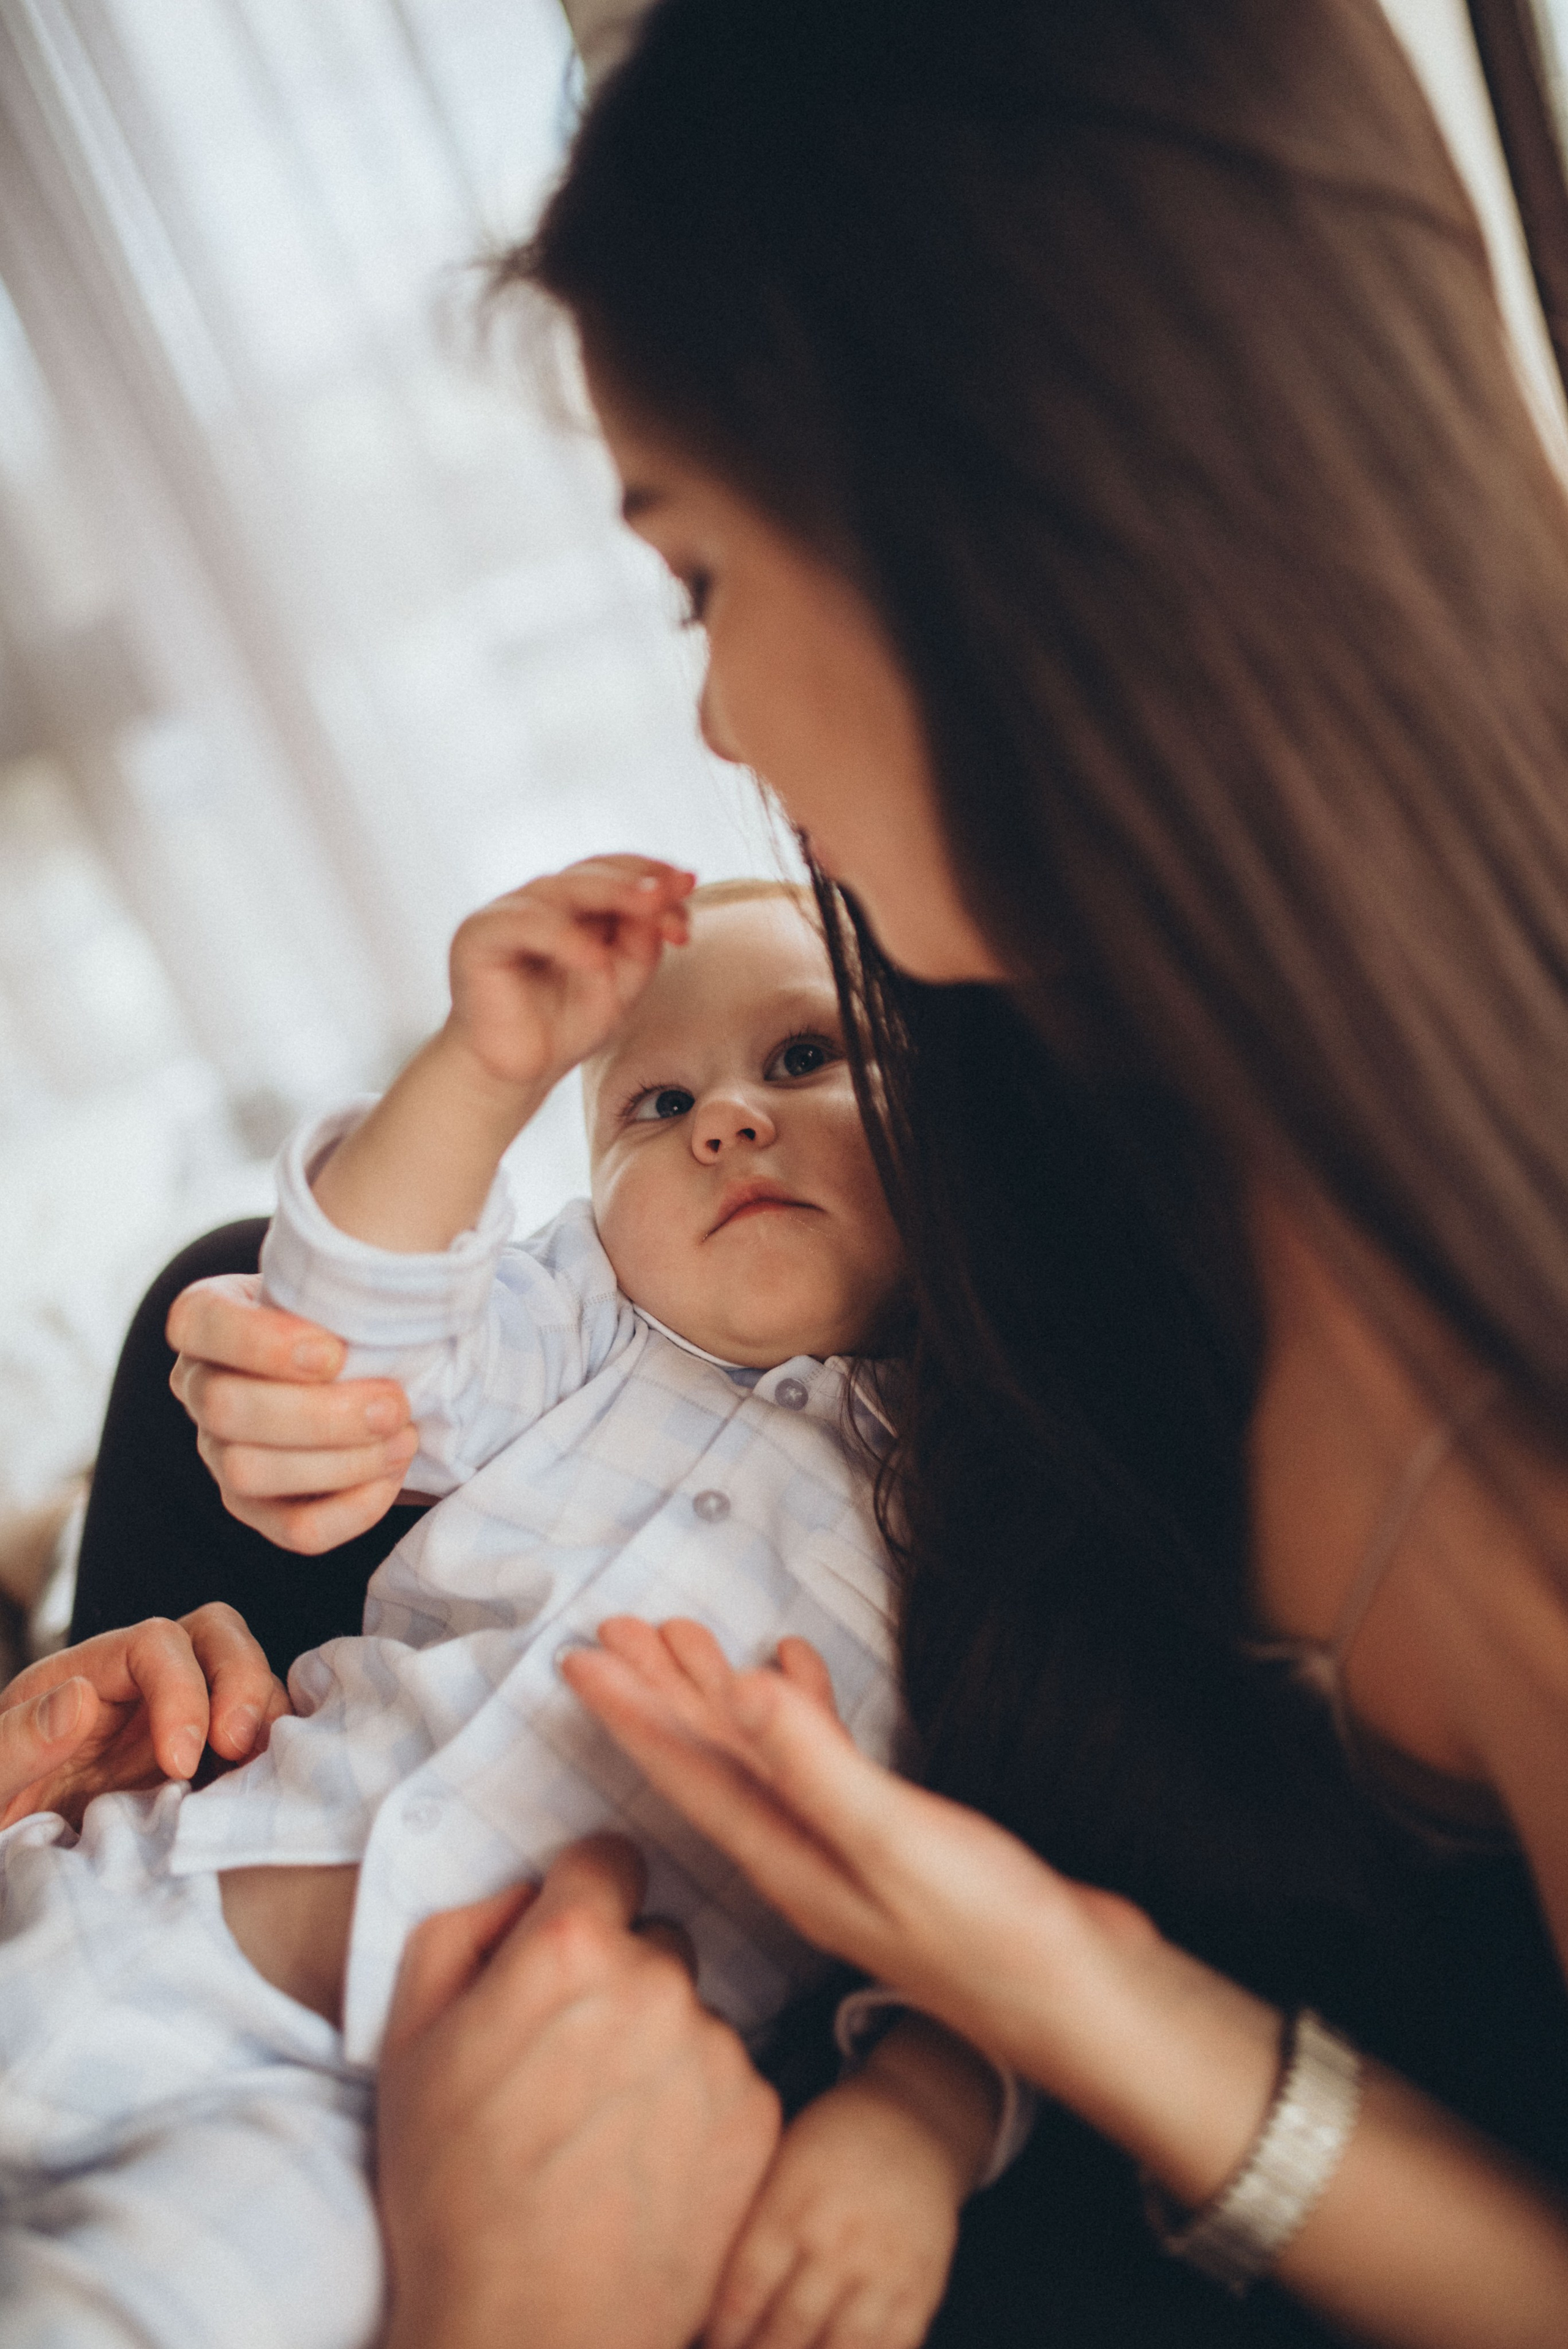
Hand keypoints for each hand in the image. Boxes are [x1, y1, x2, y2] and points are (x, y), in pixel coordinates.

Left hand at [0, 1604, 288, 1827]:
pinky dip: (273, 1754)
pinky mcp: (204, 1769)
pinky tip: (265, 1794)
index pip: (156, 1643)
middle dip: (242, 1681)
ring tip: (262, 1779)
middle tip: (240, 1748)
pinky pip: (255, 1738)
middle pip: (215, 1637)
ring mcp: (176, 1725)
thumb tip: (82, 1698)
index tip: (180, 1760)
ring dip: (267, 1718)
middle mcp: (138, 1689)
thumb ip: (14, 1743)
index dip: (182, 1689)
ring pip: (246, 1681)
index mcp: (83, 1678)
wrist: (10, 1865)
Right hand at [168, 1273, 417, 1553]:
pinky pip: (293, 1530)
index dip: (259, 1343)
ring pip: (248, 1472)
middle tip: (395, 1402)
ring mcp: (219, 1451)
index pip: (196, 1323)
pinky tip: (392, 1475)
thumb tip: (389, 1284)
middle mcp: (199, 1386)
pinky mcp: (257, 1507)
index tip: (335, 1351)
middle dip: (320, 1414)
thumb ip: (348, 1278)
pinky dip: (350, 1509)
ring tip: (404, 1437)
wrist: (374, 1360)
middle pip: (224, 1409)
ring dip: (340, 1462)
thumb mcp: (342, 1281)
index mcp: (207, 1318)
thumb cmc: (353, 1311)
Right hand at [378, 1833, 781, 2348]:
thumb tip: (525, 1897)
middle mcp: (658, 1981)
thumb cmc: (451, 2190)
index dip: (584, 1895)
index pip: (609, 1858)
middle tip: (570, 2059)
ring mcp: (717, 2049)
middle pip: (655, 1939)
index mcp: (571, 1948)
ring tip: (601, 2128)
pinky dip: (694, 2107)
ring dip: (657, 2046)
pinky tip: (643, 2163)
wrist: (527, 2327)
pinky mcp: (757, 2116)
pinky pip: (728, 2077)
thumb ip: (462, 1931)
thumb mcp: (407, 2039)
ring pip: (691, 2013)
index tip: (570, 1939)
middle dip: (618, 1978)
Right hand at [444, 855, 695, 1093]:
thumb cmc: (564, 1025)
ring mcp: (509, 913)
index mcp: (576, 906)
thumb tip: (665, 901)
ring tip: (651, 907)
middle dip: (639, 880)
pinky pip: (525, 924)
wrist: (515, 1073)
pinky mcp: (478, 935)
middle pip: (594, 873)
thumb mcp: (622, 982)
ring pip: (562, 888)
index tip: (690, 886)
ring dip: (613, 894)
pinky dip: (564, 938)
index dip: (653, 875)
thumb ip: (642, 944)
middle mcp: (541, 900)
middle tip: (674, 888)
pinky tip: (596, 958)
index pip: (617, 872)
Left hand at [561, 1621, 1157, 2085]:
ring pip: (756, 1757)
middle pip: (706, 1760)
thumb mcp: (896, 1841)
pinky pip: (818, 1762)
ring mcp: (840, 1851)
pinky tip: (794, 1671)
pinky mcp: (887, 1840)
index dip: (630, 1713)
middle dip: (658, 1693)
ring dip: (718, 1695)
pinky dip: (801, 1712)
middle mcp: (798, 1857)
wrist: (1082, 2001)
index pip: (686, 1774)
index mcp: (786, 1861)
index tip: (579, 1658)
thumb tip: (739, 1693)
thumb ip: (816, 1766)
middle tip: (611, 1628)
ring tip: (683, 1636)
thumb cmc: (995, 1936)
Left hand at [705, 2058, 972, 2348]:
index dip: (724, 2331)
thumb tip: (702, 2283)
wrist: (914, 2119)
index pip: (746, 2288)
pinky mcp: (923, 2284)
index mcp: (794, 2203)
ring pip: (840, 2346)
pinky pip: (891, 2345)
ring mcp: (885, 2265)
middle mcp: (839, 2238)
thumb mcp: (781, 2163)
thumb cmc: (828, 2144)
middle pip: (788, 2326)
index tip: (712, 2344)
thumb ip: (750, 2222)